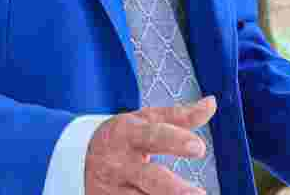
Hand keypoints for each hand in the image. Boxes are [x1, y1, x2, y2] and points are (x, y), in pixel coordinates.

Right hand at [84, 95, 216, 194]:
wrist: (76, 158)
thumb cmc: (123, 137)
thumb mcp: (145, 120)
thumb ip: (180, 115)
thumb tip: (212, 102)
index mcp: (128, 134)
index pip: (153, 136)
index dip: (176, 141)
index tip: (200, 148)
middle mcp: (120, 164)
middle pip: (150, 179)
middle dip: (174, 190)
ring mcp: (112, 191)